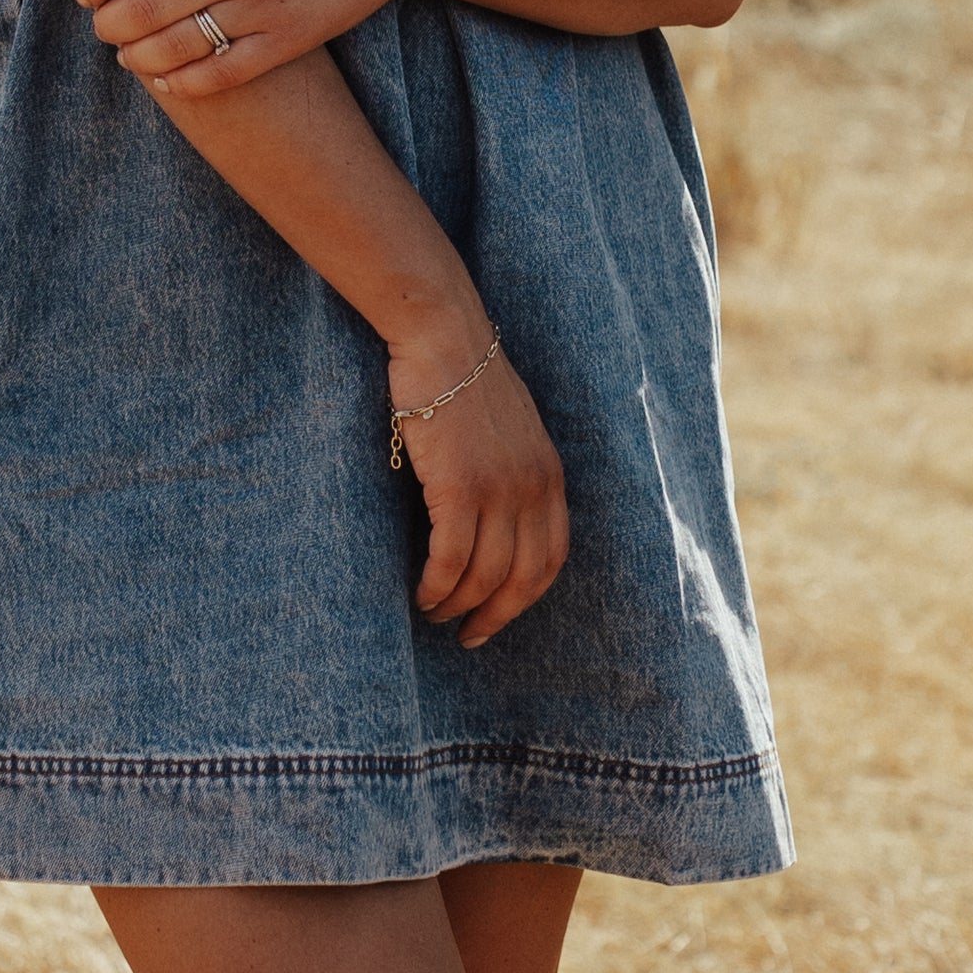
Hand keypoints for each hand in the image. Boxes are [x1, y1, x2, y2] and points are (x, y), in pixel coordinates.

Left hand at [73, 0, 413, 96]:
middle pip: (145, 6)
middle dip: (109, 23)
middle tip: (101, 24)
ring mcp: (263, 4)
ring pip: (178, 45)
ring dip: (137, 55)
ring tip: (126, 51)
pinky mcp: (288, 40)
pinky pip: (222, 73)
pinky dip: (185, 82)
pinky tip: (166, 77)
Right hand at [397, 340, 568, 649]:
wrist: (442, 336)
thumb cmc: (463, 378)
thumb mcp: (510, 430)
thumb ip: (514, 473)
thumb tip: (494, 522)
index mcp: (551, 476)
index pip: (551, 558)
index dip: (524, 598)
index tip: (497, 618)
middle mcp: (533, 488)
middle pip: (523, 577)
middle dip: (495, 616)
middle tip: (467, 636)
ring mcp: (499, 489)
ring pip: (483, 574)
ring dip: (456, 604)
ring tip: (433, 613)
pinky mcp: (459, 486)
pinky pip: (451, 558)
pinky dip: (436, 586)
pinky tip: (421, 594)